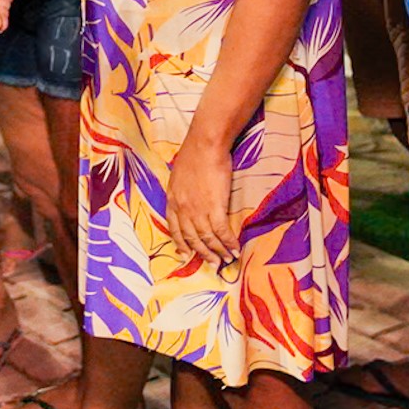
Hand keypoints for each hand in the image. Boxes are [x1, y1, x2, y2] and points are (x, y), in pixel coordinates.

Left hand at [166, 139, 239, 267]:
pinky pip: (222, 231)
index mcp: (172, 200)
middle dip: (202, 253)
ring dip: (218, 251)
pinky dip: (229, 242)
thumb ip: (181, 191)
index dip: (180, 243)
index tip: (185, 255)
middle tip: (212, 264)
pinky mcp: (215, 207)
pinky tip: (235, 248)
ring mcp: (198, 209)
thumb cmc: (194, 153)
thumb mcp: (179, 175)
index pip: (174, 228)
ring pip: (207, 238)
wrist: (205, 144)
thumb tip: (188, 198)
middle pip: (192, 238)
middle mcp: (183, 208)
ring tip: (225, 259)